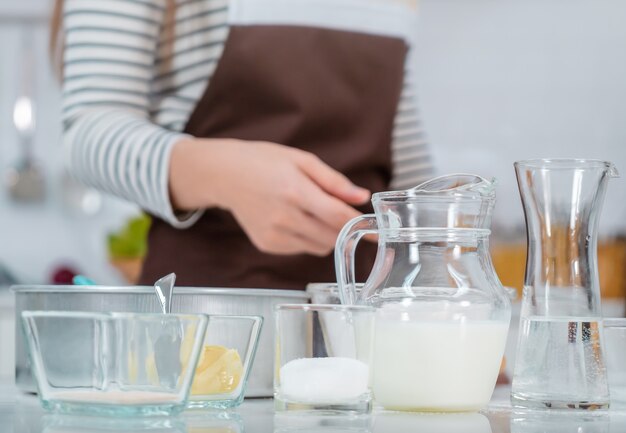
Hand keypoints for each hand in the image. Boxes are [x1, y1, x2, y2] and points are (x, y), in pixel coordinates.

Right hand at [169, 138, 369, 255]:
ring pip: (320, 246)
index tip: (380, 234)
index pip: (339, 217)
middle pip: (332, 236)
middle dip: (346, 229)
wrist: (225, 175)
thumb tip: (362, 197)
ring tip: (313, 212)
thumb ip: (334, 181)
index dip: (363, 227)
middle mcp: (285, 217)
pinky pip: (302, 249)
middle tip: (343, 214)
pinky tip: (295, 219)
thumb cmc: (265, 162)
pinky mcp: (267, 245)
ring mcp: (274, 234)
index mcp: (296, 191)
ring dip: (328, 234)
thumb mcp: (301, 160)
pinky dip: (308, 238)